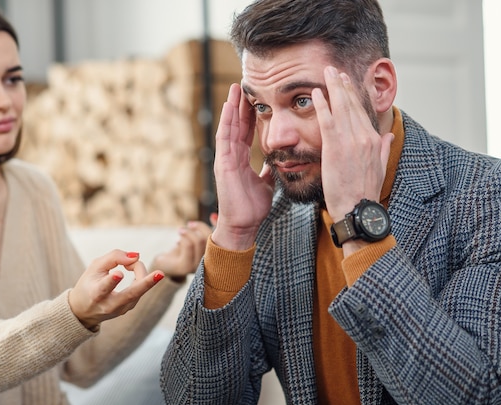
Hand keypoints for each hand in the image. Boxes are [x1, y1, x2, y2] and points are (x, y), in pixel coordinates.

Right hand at [68, 250, 163, 329]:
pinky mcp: (130, 308)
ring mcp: (122, 309)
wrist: (84, 312)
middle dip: (146, 283)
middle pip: (131, 294)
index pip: (104, 288)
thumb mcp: (95, 267)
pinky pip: (140, 289)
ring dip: (140, 271)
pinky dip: (140, 276)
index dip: (112, 281)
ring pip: (139, 290)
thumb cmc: (89, 284)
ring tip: (132, 263)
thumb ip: (113, 257)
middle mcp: (109, 305)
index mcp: (95, 294)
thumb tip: (136, 256)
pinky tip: (132, 269)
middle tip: (160, 274)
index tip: (119, 274)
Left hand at [151, 216, 215, 280]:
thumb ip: (204, 230)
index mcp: (214, 258)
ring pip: (199, 240)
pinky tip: (177, 240)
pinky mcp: (186, 267)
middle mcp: (209, 265)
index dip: (218, 227)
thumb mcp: (195, 238)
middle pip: (212, 238)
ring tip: (181, 230)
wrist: (164, 265)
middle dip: (200, 227)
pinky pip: (188, 245)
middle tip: (190, 224)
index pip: (222, 239)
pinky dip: (183, 238)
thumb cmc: (182, 250)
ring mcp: (198, 267)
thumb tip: (213, 215)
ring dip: (188, 232)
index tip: (211, 216)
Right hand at [212, 84, 273, 249]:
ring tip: (236, 88)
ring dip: (232, 107)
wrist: (244, 225)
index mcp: (242, 159)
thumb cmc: (252, 207)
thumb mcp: (266, 183)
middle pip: (236, 124)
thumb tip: (277, 161)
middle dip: (241, 104)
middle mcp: (232, 155)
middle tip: (245, 84)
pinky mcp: (223, 163)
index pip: (246, 131)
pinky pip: (225, 138)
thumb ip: (268, 170)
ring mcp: (226, 158)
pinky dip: (227, 121)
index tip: (256, 97)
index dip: (250, 114)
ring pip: (228, 126)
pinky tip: (230, 106)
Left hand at [312, 66, 393, 221]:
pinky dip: (322, 105)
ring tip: (326, 73)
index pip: (362, 112)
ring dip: (333, 88)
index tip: (347, 83)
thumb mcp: (380, 168)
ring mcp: (350, 141)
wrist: (358, 209)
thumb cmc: (365, 193)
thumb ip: (383, 149)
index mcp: (374, 141)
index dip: (354, 95)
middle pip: (352, 105)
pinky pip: (327, 120)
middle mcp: (364, 137)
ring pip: (341, 107)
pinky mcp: (335, 148)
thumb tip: (388, 135)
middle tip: (334, 70)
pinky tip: (317, 93)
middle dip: (343, 85)